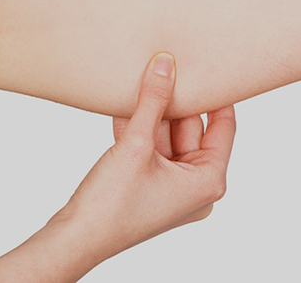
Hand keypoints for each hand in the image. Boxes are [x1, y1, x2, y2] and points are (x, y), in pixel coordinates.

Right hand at [48, 52, 235, 262]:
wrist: (77, 236)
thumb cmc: (113, 204)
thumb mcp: (137, 144)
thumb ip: (152, 101)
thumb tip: (164, 64)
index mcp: (208, 180)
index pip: (223, 126)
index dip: (215, 94)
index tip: (207, 67)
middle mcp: (194, 185)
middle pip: (190, 129)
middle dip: (173, 101)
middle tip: (163, 66)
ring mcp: (171, 186)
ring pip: (165, 136)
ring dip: (151, 112)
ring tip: (141, 80)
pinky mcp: (148, 185)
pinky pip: (149, 148)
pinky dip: (138, 128)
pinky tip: (124, 104)